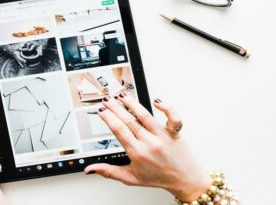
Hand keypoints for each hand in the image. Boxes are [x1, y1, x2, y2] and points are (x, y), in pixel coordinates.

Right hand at [84, 96, 211, 201]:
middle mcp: (150, 143)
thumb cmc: (159, 178)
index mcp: (138, 153)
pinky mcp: (174, 132)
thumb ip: (109, 172)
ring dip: (132, 103)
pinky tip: (157, 101)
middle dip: (116, 108)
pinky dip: (167, 107)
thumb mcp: (131, 178)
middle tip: (107, 100)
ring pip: (145, 115)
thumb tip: (91, 169)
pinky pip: (172, 117)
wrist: (184, 180)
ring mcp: (162, 136)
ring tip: (123, 96)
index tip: (102, 111)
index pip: (119, 131)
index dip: (108, 118)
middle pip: (129, 120)